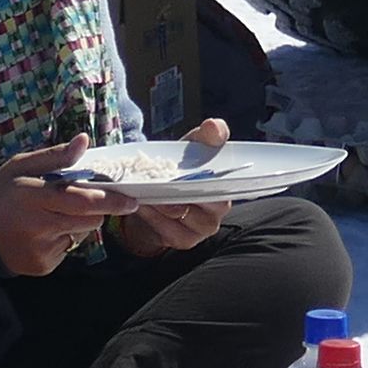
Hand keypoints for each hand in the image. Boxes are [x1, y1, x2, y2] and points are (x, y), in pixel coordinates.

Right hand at [0, 140, 111, 276]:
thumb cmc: (2, 192)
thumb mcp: (23, 166)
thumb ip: (56, 156)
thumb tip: (84, 141)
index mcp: (34, 196)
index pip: (82, 201)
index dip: (110, 200)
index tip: (131, 200)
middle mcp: (38, 226)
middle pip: (90, 220)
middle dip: (95, 209)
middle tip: (80, 200)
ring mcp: (41, 250)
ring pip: (81, 236)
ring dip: (78, 224)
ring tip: (52, 215)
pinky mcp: (42, 266)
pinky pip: (67, 250)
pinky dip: (62, 239)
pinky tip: (42, 233)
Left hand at [103, 120, 236, 254]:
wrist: (157, 199)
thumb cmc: (179, 172)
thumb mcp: (191, 149)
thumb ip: (205, 136)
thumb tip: (214, 126)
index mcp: (225, 184)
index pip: (226, 181)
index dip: (211, 174)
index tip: (192, 168)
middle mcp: (220, 208)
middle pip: (202, 199)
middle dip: (179, 188)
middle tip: (160, 179)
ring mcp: (204, 227)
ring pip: (182, 213)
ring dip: (160, 201)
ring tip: (143, 189)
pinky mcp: (186, 240)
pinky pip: (170, 230)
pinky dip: (153, 216)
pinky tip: (141, 205)